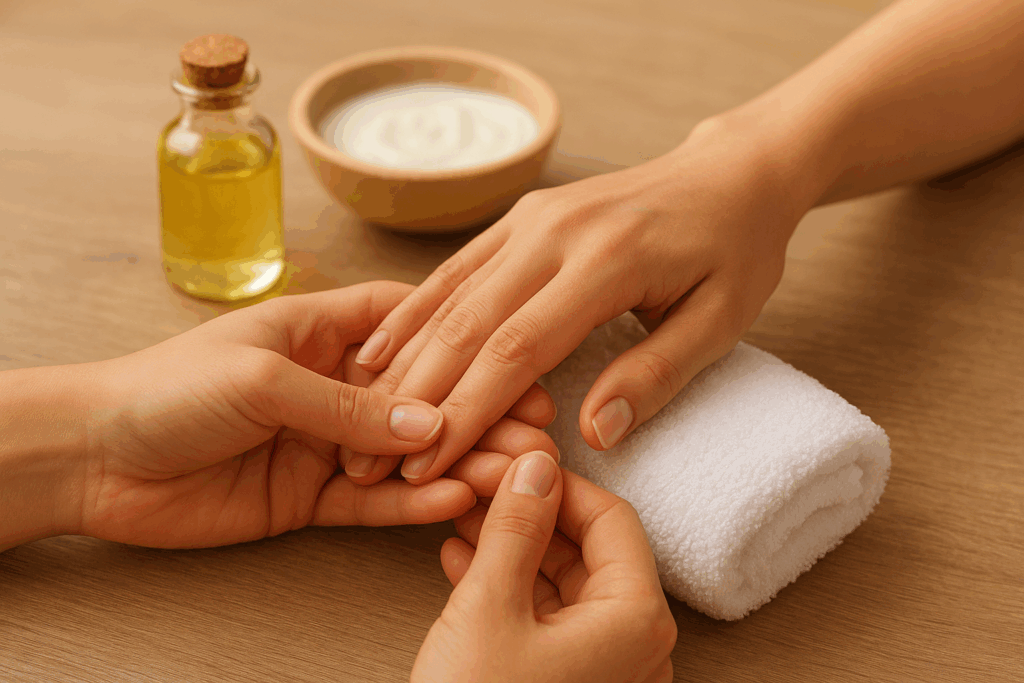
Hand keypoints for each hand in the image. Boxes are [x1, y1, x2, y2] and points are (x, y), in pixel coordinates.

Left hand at [64, 281, 549, 547]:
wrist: (94, 456)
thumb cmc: (167, 388)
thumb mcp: (263, 378)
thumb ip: (346, 406)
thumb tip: (429, 424)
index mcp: (321, 332)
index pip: (409, 326)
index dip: (462, 340)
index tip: (516, 354)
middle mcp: (332, 386)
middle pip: (422, 395)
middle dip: (476, 407)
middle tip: (534, 423)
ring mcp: (326, 443)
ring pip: (407, 453)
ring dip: (458, 461)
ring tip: (511, 471)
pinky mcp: (311, 496)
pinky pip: (373, 501)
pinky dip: (412, 505)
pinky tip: (453, 502)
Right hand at [353, 127, 803, 483]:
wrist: (730, 171)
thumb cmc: (735, 250)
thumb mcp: (722, 320)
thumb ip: (655, 375)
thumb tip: (592, 434)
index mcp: (605, 263)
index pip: (517, 349)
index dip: (466, 413)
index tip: (427, 466)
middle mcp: (554, 233)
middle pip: (467, 324)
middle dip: (415, 397)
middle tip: (368, 457)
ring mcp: (532, 218)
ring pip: (450, 295)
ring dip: (402, 357)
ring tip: (359, 413)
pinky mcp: (522, 216)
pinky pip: (458, 267)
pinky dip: (415, 309)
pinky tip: (380, 345)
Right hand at [412, 450, 676, 681]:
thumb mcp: (489, 608)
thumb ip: (516, 527)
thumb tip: (535, 467)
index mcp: (635, 620)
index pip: (611, 518)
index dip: (558, 483)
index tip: (514, 465)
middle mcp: (633, 645)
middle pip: (587, 550)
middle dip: (528, 514)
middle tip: (481, 486)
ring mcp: (602, 670)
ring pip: (560, 584)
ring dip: (511, 547)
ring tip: (463, 518)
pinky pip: (544, 621)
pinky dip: (506, 587)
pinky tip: (462, 561)